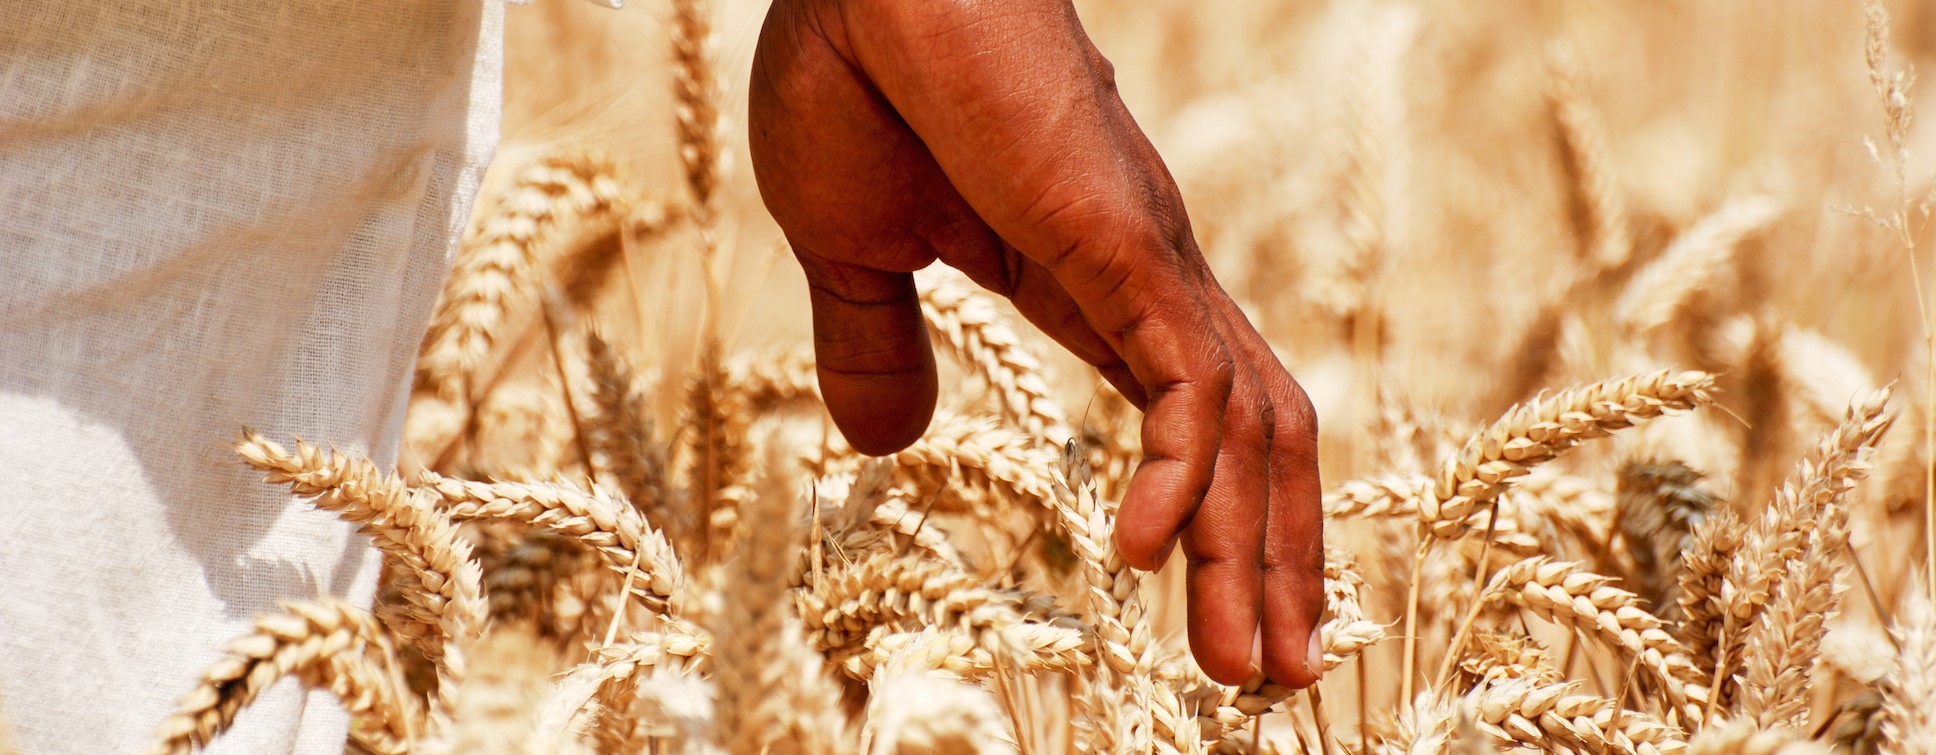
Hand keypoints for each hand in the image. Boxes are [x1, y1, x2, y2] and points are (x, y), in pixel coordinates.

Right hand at [748, 0, 1323, 687]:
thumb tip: (886, 446)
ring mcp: (1148, 262)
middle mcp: (1148, 282)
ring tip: (1253, 671)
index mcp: (1090, 287)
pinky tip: (1141, 553)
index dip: (1220, 527)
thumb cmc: (853, 77)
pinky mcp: (1124, 242)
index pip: (1189, 427)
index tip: (1227, 627)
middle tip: (1278, 683)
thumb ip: (877, 345)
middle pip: (1254, 445)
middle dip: (1273, 567)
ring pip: (1249, 429)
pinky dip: (1179, 475)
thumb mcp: (851, 252)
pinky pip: (1184, 381)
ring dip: (1255, 554)